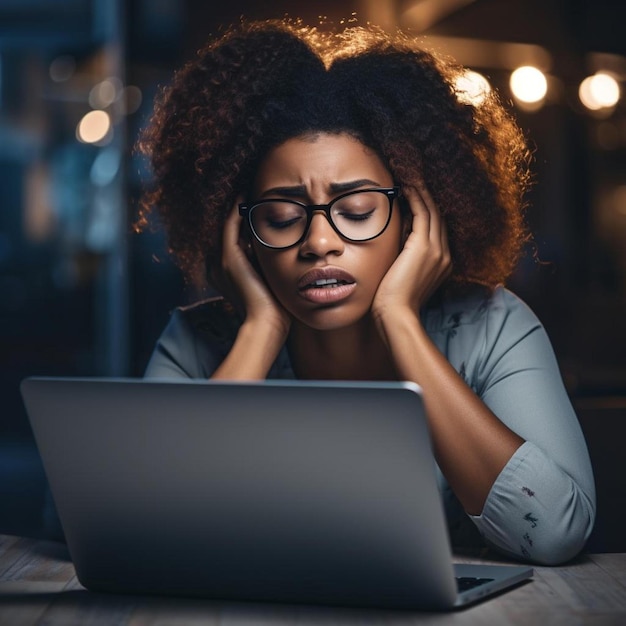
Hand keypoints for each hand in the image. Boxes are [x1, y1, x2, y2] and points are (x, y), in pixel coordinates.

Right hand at [220, 198, 290, 338]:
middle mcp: (220, 263)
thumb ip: (272, 263)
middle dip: (241, 211)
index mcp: (229, 270)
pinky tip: (247, 195)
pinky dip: (237, 209)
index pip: (236, 237)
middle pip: (231, 229)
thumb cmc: (276, 307)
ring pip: (228, 224)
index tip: (261, 204)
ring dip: (239, 206)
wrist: (267, 323)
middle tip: (254, 191)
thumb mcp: (273, 279)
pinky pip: (231, 225)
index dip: (245, 220)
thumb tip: (290, 246)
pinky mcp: (229, 257)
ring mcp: (222, 260)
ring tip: (251, 188)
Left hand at [372, 183, 451, 323]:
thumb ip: (405, 255)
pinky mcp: (424, 246)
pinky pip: (422, 213)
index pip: (437, 229)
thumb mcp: (403, 273)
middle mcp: (444, 254)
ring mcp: (437, 250)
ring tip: (410, 177)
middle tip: (414, 179)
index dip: (428, 211)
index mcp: (442, 262)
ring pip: (433, 212)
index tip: (415, 196)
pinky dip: (416, 198)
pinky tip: (406, 187)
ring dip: (422, 193)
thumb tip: (399, 232)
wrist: (395, 314)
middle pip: (439, 217)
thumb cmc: (392, 300)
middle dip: (427, 197)